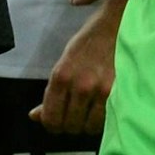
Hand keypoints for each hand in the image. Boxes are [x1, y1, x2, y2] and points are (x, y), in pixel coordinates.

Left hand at [31, 0, 126, 134]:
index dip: (51, 125)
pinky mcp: (119, 93)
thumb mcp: (64, 62)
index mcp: (61, 75)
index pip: (50, 118)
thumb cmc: (89, 42)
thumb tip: (35, 116)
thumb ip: (51, 92)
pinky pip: (106, 121)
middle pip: (69, 126)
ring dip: (87, 124)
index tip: (56, 122)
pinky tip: (101, 110)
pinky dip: (102, 121)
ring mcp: (101, 90)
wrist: (117, 26)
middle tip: (73, 115)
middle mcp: (80, 85)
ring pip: (88, 128)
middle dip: (69, 125)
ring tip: (89, 113)